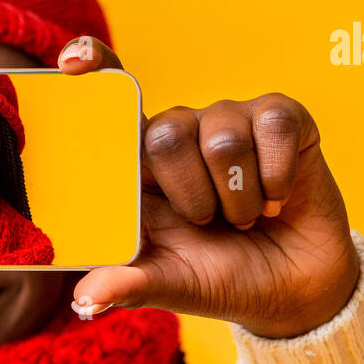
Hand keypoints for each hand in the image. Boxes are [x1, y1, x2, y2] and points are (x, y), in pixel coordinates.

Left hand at [59, 37, 360, 338]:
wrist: (293, 292)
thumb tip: (85, 300)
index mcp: (141, 166)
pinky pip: (273, 125)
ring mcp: (229, 121)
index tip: (70, 63)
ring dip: (240, 198)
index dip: (93, 70)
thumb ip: (127, 284)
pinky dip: (277, 177)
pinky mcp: (280, 118)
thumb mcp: (171, 285)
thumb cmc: (220, 278)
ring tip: (246, 218)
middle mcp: (180, 133)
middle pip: (166, 131)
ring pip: (223, 137)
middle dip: (192, 195)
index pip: (111, 103)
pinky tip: (279, 198)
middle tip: (208, 222)